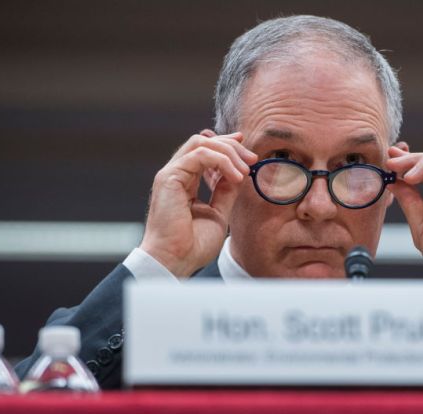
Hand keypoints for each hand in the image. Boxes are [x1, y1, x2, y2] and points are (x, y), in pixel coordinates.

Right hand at [139, 131, 256, 276]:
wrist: (175, 261)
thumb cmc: (192, 246)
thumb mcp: (218, 214)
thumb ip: (225, 192)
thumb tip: (239, 175)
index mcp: (184, 183)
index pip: (204, 153)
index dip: (227, 147)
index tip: (249, 154)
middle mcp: (176, 175)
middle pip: (204, 142)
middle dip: (232, 147)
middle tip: (252, 159)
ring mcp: (171, 174)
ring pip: (201, 143)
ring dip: (228, 152)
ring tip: (245, 170)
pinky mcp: (169, 177)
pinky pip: (199, 155)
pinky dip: (222, 161)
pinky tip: (236, 176)